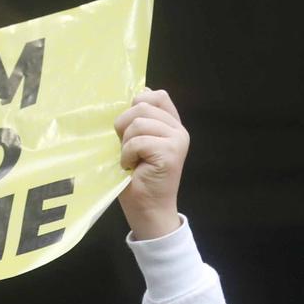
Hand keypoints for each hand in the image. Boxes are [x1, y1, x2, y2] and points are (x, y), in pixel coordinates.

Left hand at [114, 88, 187, 239]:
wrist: (148, 209)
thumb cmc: (138, 179)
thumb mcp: (136, 142)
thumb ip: (139, 120)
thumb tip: (140, 93)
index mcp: (172, 125)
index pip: (157, 96)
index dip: (137, 105)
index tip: (130, 130)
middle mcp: (179, 130)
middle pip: (142, 105)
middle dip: (124, 126)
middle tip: (127, 150)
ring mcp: (177, 140)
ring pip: (138, 122)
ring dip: (126, 144)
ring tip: (131, 160)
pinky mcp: (170, 152)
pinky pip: (137, 141)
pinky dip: (127, 155)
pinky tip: (132, 168)